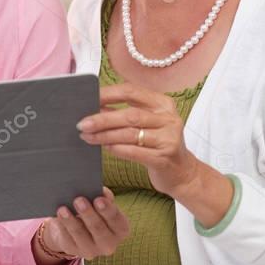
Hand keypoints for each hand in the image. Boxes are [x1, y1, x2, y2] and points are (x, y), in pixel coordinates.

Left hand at [32, 187, 129, 264]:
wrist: (79, 226)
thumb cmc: (96, 210)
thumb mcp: (102, 202)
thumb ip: (104, 196)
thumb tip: (100, 191)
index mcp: (121, 229)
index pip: (117, 221)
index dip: (108, 210)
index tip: (99, 199)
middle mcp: (109, 244)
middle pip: (98, 229)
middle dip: (88, 214)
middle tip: (79, 200)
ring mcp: (92, 250)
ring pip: (80, 235)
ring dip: (71, 220)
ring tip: (63, 208)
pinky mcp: (74, 250)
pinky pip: (67, 238)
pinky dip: (62, 226)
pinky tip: (58, 215)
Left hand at [77, 82, 200, 197]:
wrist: (182, 173)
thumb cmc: (159, 145)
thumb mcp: (149, 124)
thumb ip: (127, 113)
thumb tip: (94, 108)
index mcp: (163, 103)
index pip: (131, 92)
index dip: (108, 94)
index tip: (88, 98)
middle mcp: (168, 118)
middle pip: (130, 114)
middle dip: (102, 118)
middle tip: (82, 123)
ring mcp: (169, 138)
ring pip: (130, 133)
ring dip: (105, 135)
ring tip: (87, 137)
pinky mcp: (164, 157)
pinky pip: (135, 152)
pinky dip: (116, 149)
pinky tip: (104, 148)